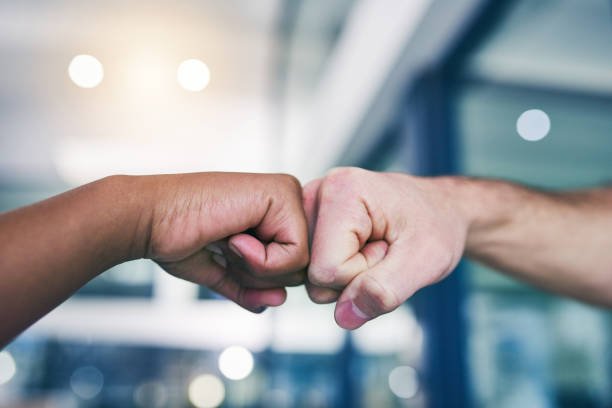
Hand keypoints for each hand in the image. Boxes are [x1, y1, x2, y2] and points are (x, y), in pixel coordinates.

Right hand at [140, 172, 308, 312]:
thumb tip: (281, 300)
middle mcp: (286, 200)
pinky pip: (295, 255)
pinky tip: (234, 237)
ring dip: (257, 269)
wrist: (150, 219)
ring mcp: (287, 194)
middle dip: (261, 276)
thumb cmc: (179, 239)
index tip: (228, 253)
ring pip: (301, 264)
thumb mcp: (223, 271)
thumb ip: (253, 288)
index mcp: (276, 215)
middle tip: (227, 247)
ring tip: (228, 239)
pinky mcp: (282, 193)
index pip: (295, 268)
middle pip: (302, 268)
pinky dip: (260, 261)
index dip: (260, 278)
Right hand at [303, 167, 467, 328]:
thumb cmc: (436, 227)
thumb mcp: (424, 261)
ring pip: (310, 277)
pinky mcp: (307, 223)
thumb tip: (343, 317)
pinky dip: (337, 271)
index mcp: (340, 190)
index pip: (327, 270)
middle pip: (312, 275)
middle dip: (352, 276)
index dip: (363, 274)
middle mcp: (315, 193)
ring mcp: (307, 208)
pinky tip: (359, 248)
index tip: (389, 248)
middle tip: (383, 247)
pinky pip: (311, 271)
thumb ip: (384, 290)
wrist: (439, 210)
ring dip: (346, 275)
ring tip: (374, 245)